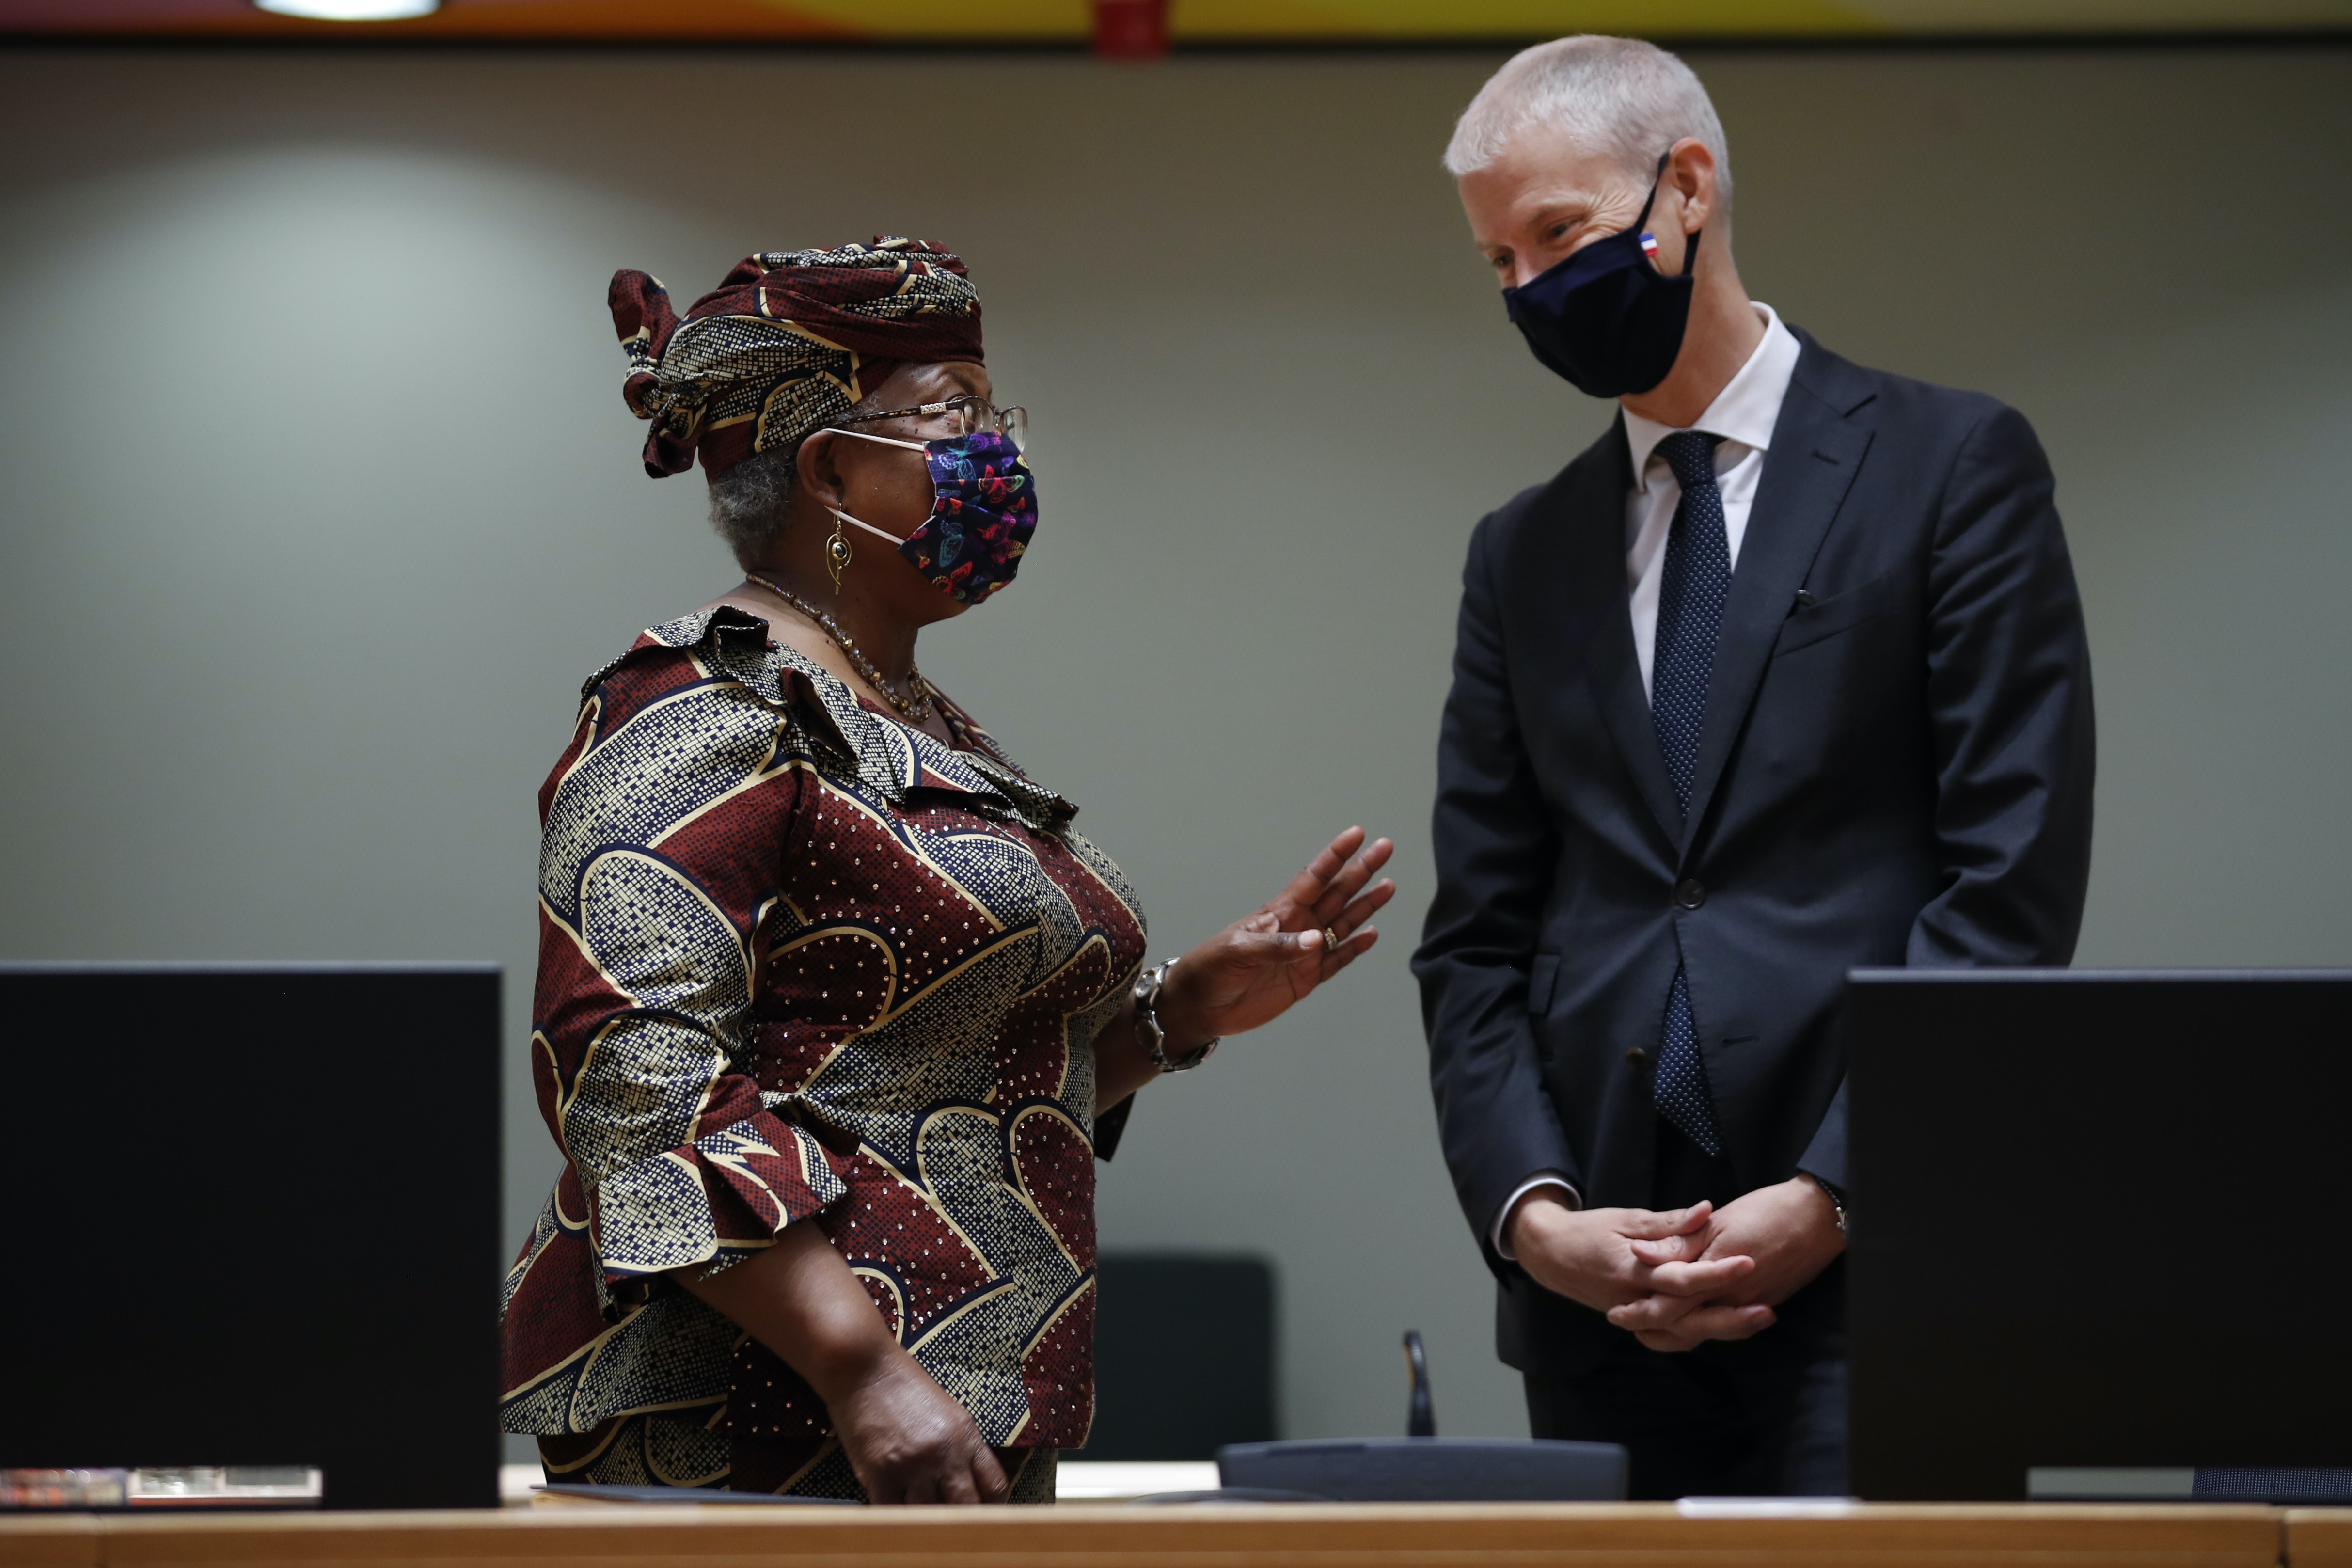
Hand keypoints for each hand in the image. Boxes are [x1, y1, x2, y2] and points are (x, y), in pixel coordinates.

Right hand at [824, 1342, 1009, 1504]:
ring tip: (920, 1519)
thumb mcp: (946, 1411)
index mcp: (966, 1435)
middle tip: (954, 1528)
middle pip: (966, 1507)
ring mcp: (913, 1465)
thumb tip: (965, 1485)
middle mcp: (945, 1453)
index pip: (994, 1485)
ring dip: (924, 1520)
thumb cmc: (903, 1386)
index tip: (983, 1516)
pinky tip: (892, 1509)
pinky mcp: (881, 1473)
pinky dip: (893, 1516)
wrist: (864, 1368)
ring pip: (928, 1515)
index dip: (991, 1508)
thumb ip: (960, 1448)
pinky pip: (892, 1512)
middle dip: (961, 1521)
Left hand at [1157, 827, 1394, 1044]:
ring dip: (1366, 905)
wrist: (1200, 1007)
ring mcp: (1304, 953)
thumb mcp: (1238, 951)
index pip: (1313, 877)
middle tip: (1385, 847)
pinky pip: (1337, 960)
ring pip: (1343, 923)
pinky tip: (1372, 934)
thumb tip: (1318, 940)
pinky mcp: (1305, 979)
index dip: (1335, 855)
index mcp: (1279, 912)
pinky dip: (1355, 948)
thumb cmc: (1211, 969)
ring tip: (1388, 885)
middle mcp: (1297, 927)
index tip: (1356, 835)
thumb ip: (1279, 946)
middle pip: (1337, 893)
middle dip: (1361, 871)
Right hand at [1507, 1191, 1765, 1326]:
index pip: (1681, 1278)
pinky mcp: (1637, 1320)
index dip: (1716, 1273)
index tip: (1748, 1262)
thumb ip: (1668, 1222)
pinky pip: (1672, 1334)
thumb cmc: (1587, 1231)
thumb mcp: (1625, 1218)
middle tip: (1767, 1311)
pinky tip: (1728, 1327)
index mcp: (1632, 1271)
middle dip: (1730, 1318)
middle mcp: (1635, 1301)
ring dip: (1723, 1329)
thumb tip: (1705, 1211)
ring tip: (1759, 1318)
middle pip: (1688, 1320)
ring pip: (1683, 1333)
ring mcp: (1636, 1316)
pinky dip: (1699, 1332)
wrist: (1549, 1256)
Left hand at [1604, 1176, 1844, 1351]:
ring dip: (1677, 1332)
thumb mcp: (1719, 1221)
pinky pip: (1728, 1324)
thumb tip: (1641, 1253)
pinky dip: (1704, 1327)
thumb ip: (1680, 1241)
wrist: (1820, 1217)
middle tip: (1623, 1324)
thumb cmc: (1768, 1211)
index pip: (1671, 1302)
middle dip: (1653, 1329)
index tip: (1617, 1313)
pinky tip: (1690, 1322)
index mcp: (1717, 1274)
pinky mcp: (1766, 1301)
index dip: (1642, 1310)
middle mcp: (1734, 1297)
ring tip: (1647, 1331)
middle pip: (1687, 1324)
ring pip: (1707, 1330)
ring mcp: (1752, 1303)